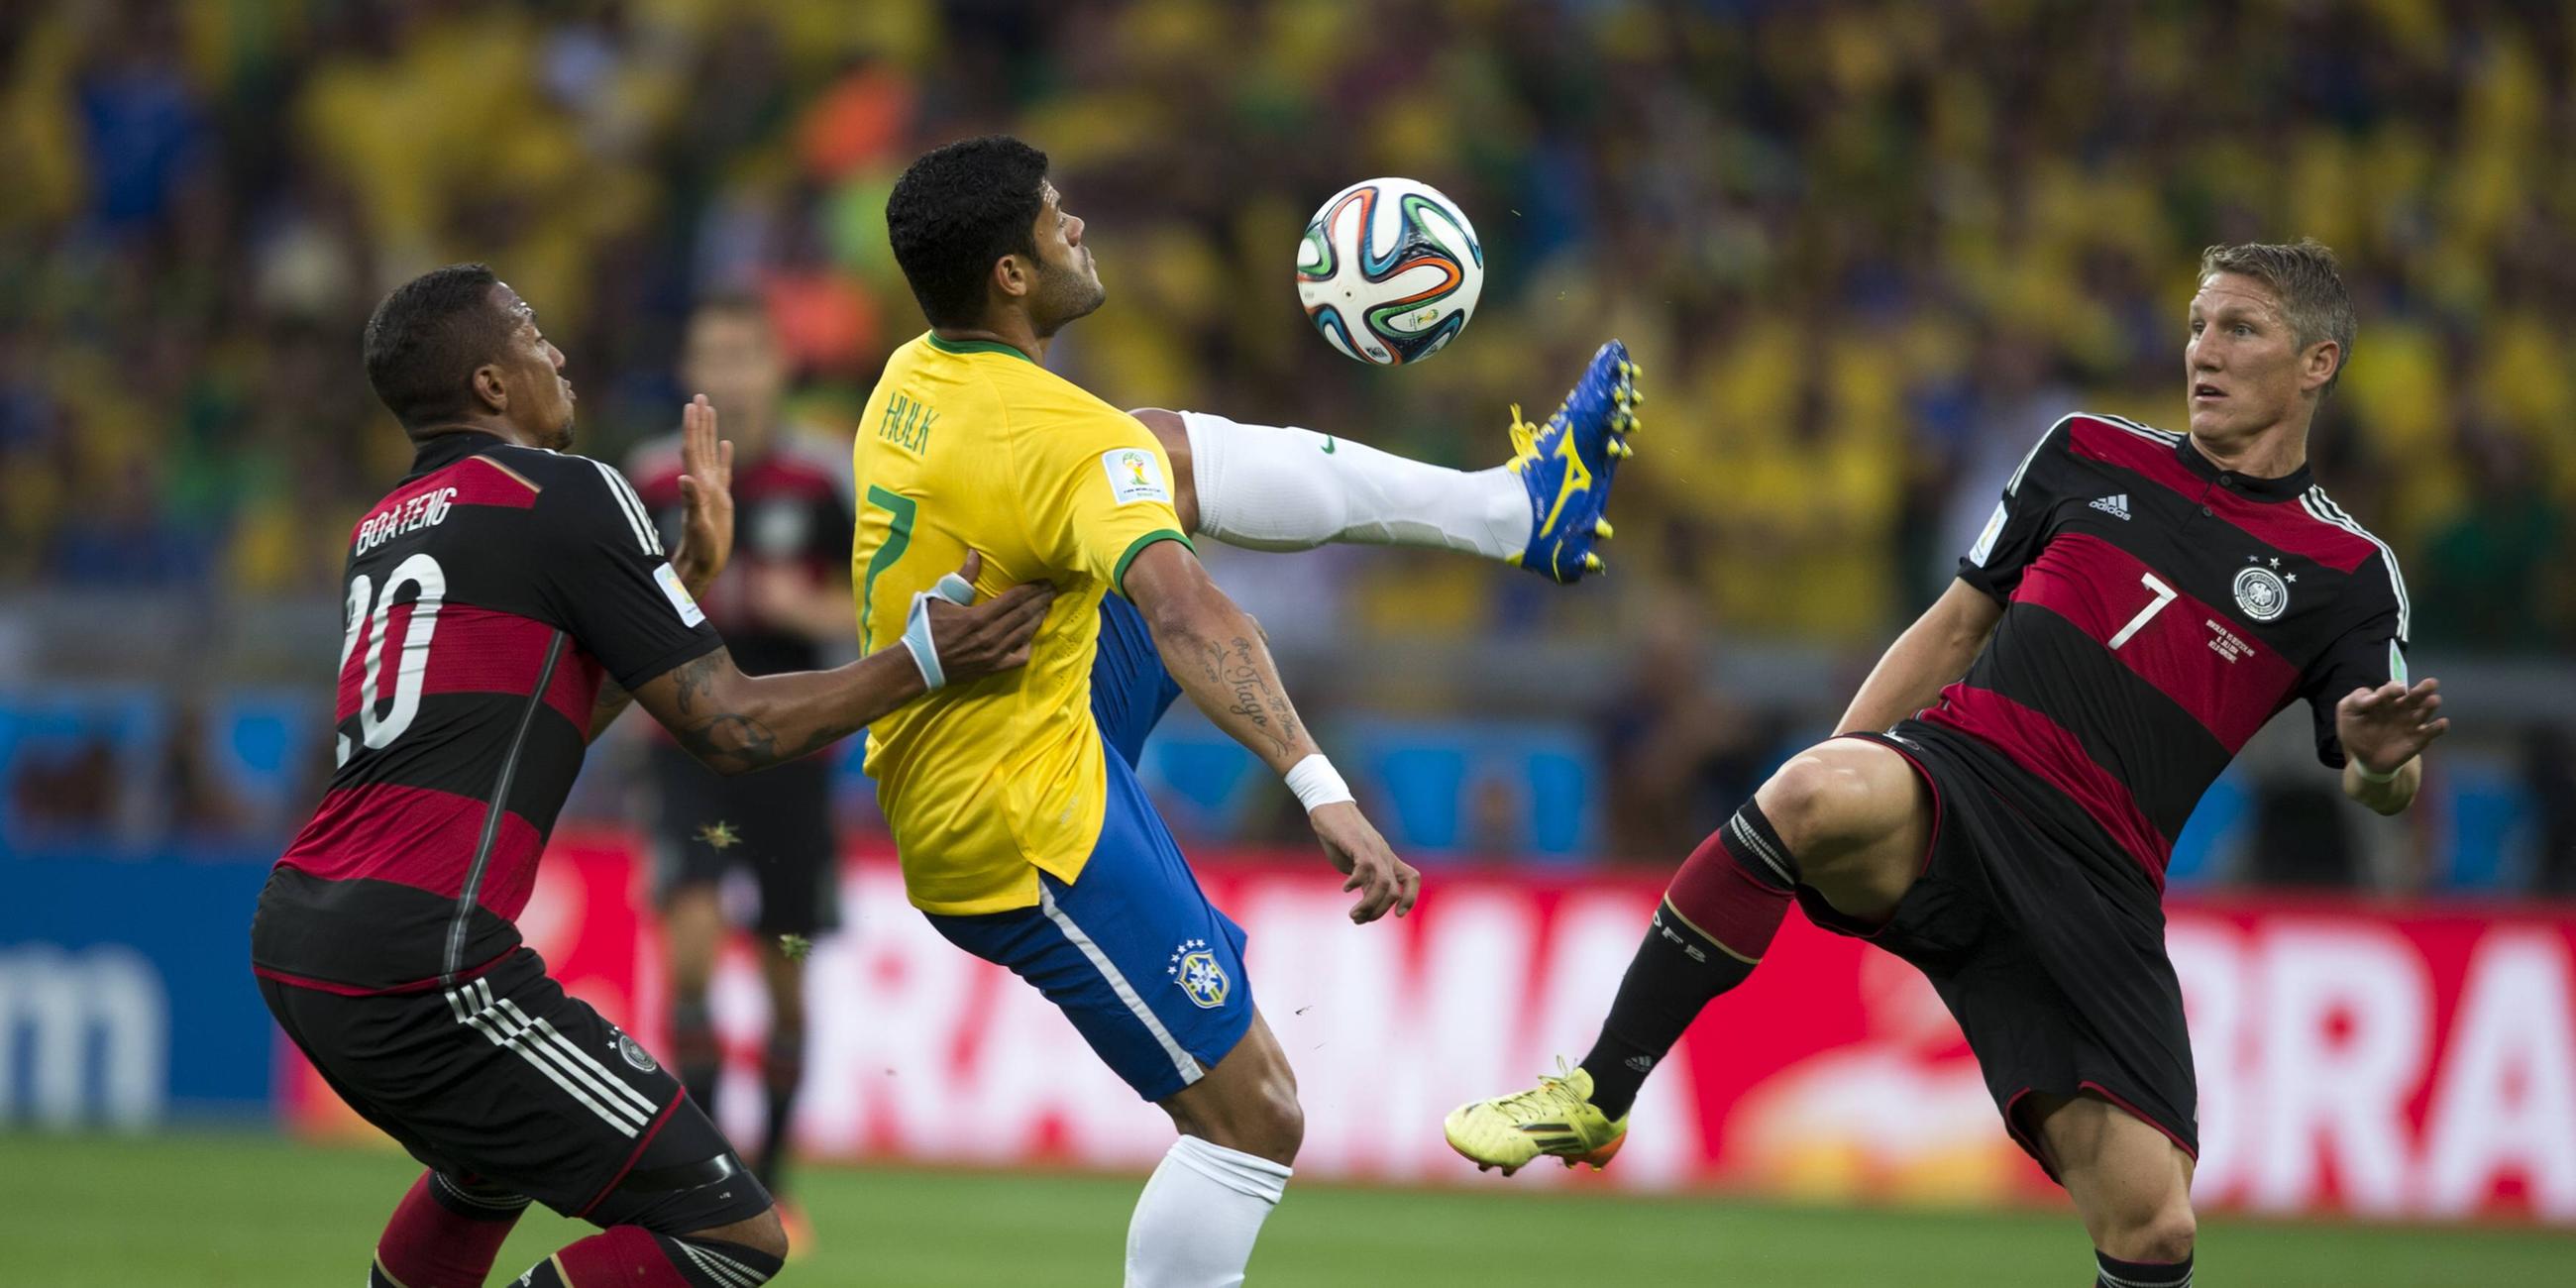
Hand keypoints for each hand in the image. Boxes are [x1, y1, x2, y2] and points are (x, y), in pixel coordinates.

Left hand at [668, 395, 734, 594]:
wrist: (702, 564)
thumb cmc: (701, 548)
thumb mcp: (698, 525)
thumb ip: (692, 501)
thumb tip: (685, 477)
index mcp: (699, 485)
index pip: (693, 448)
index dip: (693, 426)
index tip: (693, 404)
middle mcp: (702, 482)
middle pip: (699, 444)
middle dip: (700, 420)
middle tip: (700, 396)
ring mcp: (711, 489)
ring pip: (710, 453)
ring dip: (710, 431)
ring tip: (710, 410)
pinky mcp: (720, 499)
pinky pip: (723, 470)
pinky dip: (725, 455)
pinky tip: (727, 444)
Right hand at [923, 551, 1054, 682]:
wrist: (920, 664)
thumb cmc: (928, 629)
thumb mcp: (941, 599)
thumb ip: (962, 578)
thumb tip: (974, 554)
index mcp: (977, 617)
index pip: (1014, 599)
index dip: (1032, 588)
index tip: (1043, 580)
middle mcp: (990, 636)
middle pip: (1024, 614)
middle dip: (1041, 600)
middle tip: (1053, 589)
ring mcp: (994, 654)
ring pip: (1025, 633)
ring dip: (1038, 618)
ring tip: (1046, 606)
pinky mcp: (994, 668)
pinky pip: (1020, 657)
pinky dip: (1028, 645)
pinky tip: (1029, 635)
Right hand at [1309, 800, 1419, 923]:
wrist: (1329, 807)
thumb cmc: (1340, 837)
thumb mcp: (1355, 863)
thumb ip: (1365, 881)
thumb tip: (1368, 902)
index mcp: (1387, 859)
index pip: (1412, 878)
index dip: (1410, 898)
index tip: (1397, 914)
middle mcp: (1384, 855)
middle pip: (1394, 890)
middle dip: (1379, 911)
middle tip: (1359, 918)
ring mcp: (1372, 849)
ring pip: (1382, 883)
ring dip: (1369, 904)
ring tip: (1353, 914)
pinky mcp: (1357, 843)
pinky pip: (1365, 867)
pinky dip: (1357, 882)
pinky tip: (1345, 888)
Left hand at [2336, 677, 2448, 775]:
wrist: (2365, 758)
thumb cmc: (2356, 731)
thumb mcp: (2347, 713)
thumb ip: (2355, 700)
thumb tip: (2371, 696)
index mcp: (2385, 699)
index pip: (2392, 689)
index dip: (2393, 689)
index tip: (2396, 691)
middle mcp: (2402, 708)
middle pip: (2414, 696)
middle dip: (2421, 689)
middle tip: (2431, 683)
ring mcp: (2412, 723)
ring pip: (2424, 711)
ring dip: (2430, 705)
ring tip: (2434, 700)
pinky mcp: (2419, 739)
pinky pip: (2431, 732)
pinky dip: (2438, 728)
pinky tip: (2442, 723)